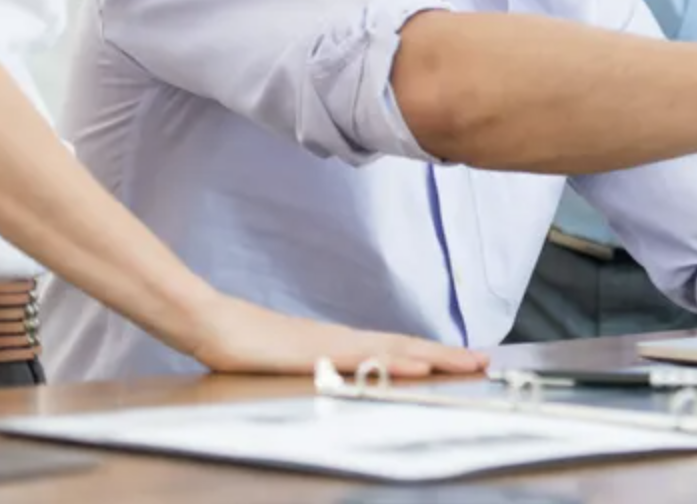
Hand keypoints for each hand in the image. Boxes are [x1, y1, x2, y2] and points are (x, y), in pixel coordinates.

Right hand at [189, 294, 487, 378]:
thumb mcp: (290, 359)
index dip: (431, 353)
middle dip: (447, 356)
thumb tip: (340, 372)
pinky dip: (395, 362)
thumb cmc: (246, 342)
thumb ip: (317, 363)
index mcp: (340, 342)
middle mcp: (344, 340)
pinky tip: (416, 367)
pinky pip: (366, 359)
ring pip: (395, 350)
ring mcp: (333, 345)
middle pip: (406, 345)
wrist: (213, 323)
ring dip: (434, 358)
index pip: (396, 346)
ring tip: (467, 363)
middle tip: (483, 361)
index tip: (463, 358)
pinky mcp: (318, 353)